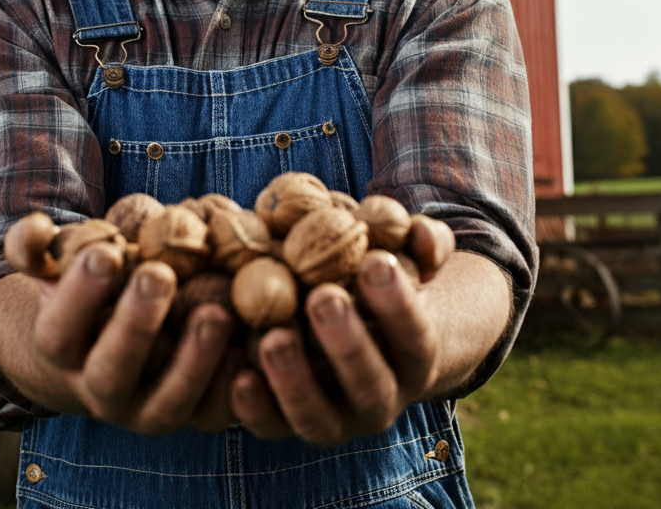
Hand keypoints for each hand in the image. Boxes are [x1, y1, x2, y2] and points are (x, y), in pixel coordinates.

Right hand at [0, 240, 238, 434]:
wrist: (101, 350)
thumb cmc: (83, 290)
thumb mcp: (53, 265)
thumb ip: (33, 243)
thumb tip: (36, 225)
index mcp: (61, 349)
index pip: (60, 329)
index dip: (80, 294)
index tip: (106, 251)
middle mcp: (99, 389)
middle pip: (110, 372)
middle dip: (134, 324)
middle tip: (158, 275)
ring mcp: (145, 409)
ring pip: (166, 405)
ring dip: (192, 363)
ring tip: (218, 313)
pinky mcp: (190, 416)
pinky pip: (213, 416)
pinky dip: (233, 391)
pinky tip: (249, 351)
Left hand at [231, 217, 508, 445]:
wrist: (356, 330)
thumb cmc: (378, 280)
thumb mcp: (406, 256)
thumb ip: (422, 239)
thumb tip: (423, 235)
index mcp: (414, 359)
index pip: (415, 337)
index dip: (398, 303)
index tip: (375, 261)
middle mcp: (380, 400)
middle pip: (370, 385)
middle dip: (348, 343)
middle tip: (323, 298)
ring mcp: (334, 419)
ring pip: (319, 417)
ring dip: (296, 380)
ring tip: (273, 336)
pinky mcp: (287, 425)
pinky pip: (271, 426)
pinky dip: (254, 408)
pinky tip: (237, 375)